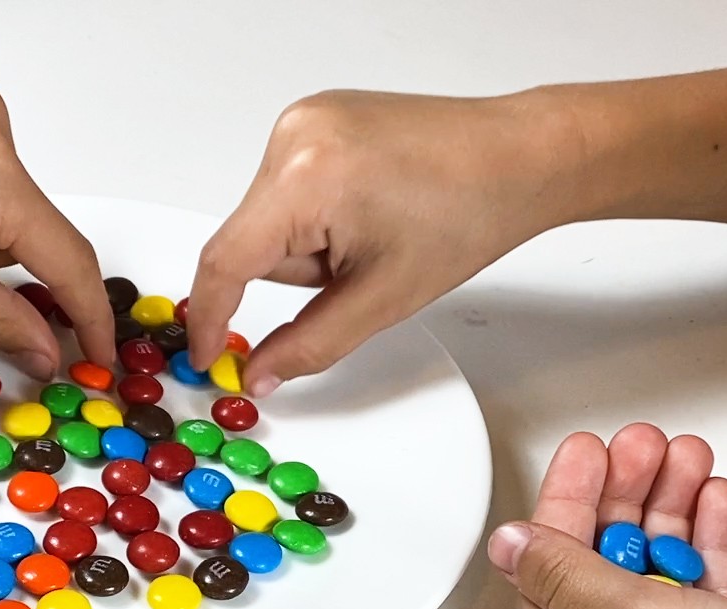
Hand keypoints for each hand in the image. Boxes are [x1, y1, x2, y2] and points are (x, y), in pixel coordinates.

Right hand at [185, 90, 578, 395]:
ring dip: (310, 242)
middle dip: (299, 271)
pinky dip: (317, 213)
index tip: (206, 354)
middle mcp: (293, 136)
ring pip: (270, 217)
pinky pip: (288, 188)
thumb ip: (308, 345)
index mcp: (305, 179)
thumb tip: (257, 374)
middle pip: (251, 240)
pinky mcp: (317, 116)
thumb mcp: (382, 299)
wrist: (520, 158)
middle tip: (363, 266)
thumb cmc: (469, 213)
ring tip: (376, 229)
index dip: (210, 317)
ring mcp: (304, 119)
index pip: (226, 261)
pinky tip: (370, 206)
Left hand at [484, 423, 726, 608]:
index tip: (587, 450)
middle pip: (605, 560)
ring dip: (669, 507)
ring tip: (685, 455)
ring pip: (662, 566)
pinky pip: (711, 586)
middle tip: (641, 442)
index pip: (551, 566)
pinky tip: (714, 502)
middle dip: (621, 493)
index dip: (566, 501)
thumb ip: (566, 575)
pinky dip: (711, 540)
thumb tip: (509, 546)